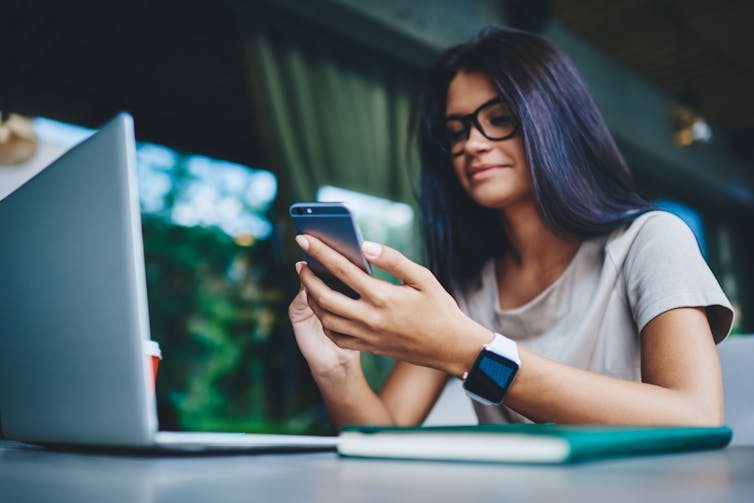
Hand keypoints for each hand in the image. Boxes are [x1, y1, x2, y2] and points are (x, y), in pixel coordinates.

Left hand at [295, 235, 490, 375]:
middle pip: (324, 297)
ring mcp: (367, 336)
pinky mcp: (368, 348)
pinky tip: (326, 308)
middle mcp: (370, 318)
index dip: (320, 252)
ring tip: (309, 283)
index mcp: (382, 296)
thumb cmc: (439, 308)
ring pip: (326, 319)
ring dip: (312, 299)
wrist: (451, 347)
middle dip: (307, 278)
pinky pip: (336, 336)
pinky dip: (325, 321)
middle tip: (301, 263)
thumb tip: (365, 245)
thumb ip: (392, 259)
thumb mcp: (422, 278)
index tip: (304, 239)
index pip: (342, 270)